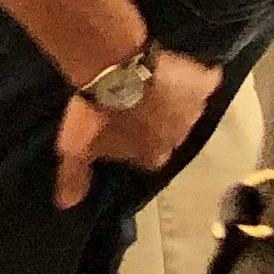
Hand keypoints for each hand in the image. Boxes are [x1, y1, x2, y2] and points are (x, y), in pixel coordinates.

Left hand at [55, 46, 221, 208]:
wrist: (116, 70)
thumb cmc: (96, 112)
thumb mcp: (77, 148)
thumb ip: (74, 176)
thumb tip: (67, 205)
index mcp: (153, 156)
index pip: (150, 156)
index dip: (140, 143)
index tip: (127, 129)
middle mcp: (178, 139)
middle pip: (171, 134)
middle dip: (158, 122)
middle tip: (139, 102)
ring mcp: (194, 111)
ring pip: (188, 109)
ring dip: (175, 100)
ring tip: (156, 82)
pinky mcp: (204, 84)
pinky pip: (207, 82)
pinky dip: (198, 77)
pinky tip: (185, 68)